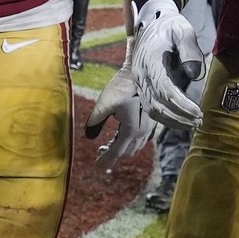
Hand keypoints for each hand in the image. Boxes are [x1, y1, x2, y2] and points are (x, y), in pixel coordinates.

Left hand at [84, 39, 155, 167]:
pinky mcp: (150, 120)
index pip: (117, 151)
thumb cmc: (122, 86)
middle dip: (113, 154)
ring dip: (121, 148)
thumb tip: (88, 135)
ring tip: (107, 144)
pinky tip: (120, 133)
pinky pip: (139, 138)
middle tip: (99, 151)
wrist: (142, 71)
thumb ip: (95, 121)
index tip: (97, 166)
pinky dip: (128, 140)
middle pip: (126, 151)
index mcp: (131, 130)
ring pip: (134, 146)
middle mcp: (142, 132)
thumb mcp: (104, 103)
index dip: (106, 159)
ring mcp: (148, 127)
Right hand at [132, 0, 204, 129]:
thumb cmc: (170, 26)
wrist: (152, 22)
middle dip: (179, 117)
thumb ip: (190, 50)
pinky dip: (166, 117)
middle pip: (157, 104)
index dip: (181, 105)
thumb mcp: (183, 30)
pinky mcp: (142, 86)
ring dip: (172, 121)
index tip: (198, 112)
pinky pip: (151, 107)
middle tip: (199, 121)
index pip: (164, 90)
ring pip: (152, 110)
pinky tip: (181, 119)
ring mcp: (139, 82)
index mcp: (150, 60)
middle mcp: (141, 74)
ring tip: (193, 123)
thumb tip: (195, 75)